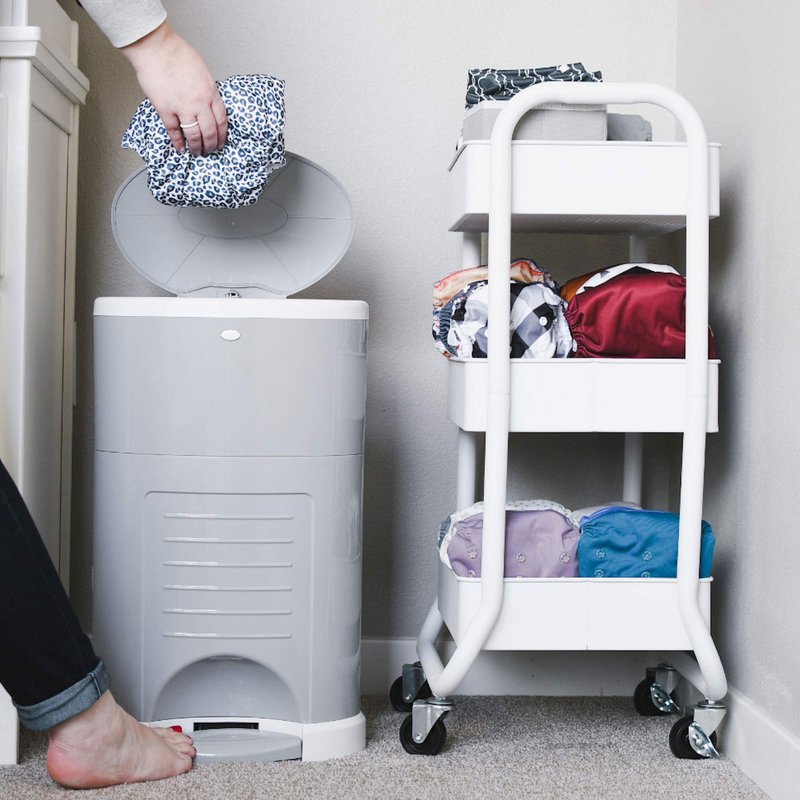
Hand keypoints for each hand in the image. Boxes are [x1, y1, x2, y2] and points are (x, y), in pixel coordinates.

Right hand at [121, 21, 227, 154]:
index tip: (221, 142)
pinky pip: (174, 131)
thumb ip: (207, 89)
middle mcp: (199, 103)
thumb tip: (209, 101)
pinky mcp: (165, 109)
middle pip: (210, 132)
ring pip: (194, 135)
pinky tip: (180, 148)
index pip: (222, 121)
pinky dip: (178, 142)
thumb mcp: (203, 71)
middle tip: (210, 151)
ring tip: (196, 152)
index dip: (222, 135)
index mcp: (211, 92)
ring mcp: (182, 107)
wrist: (156, 47)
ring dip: (196, 147)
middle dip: (211, 145)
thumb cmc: (177, 53)